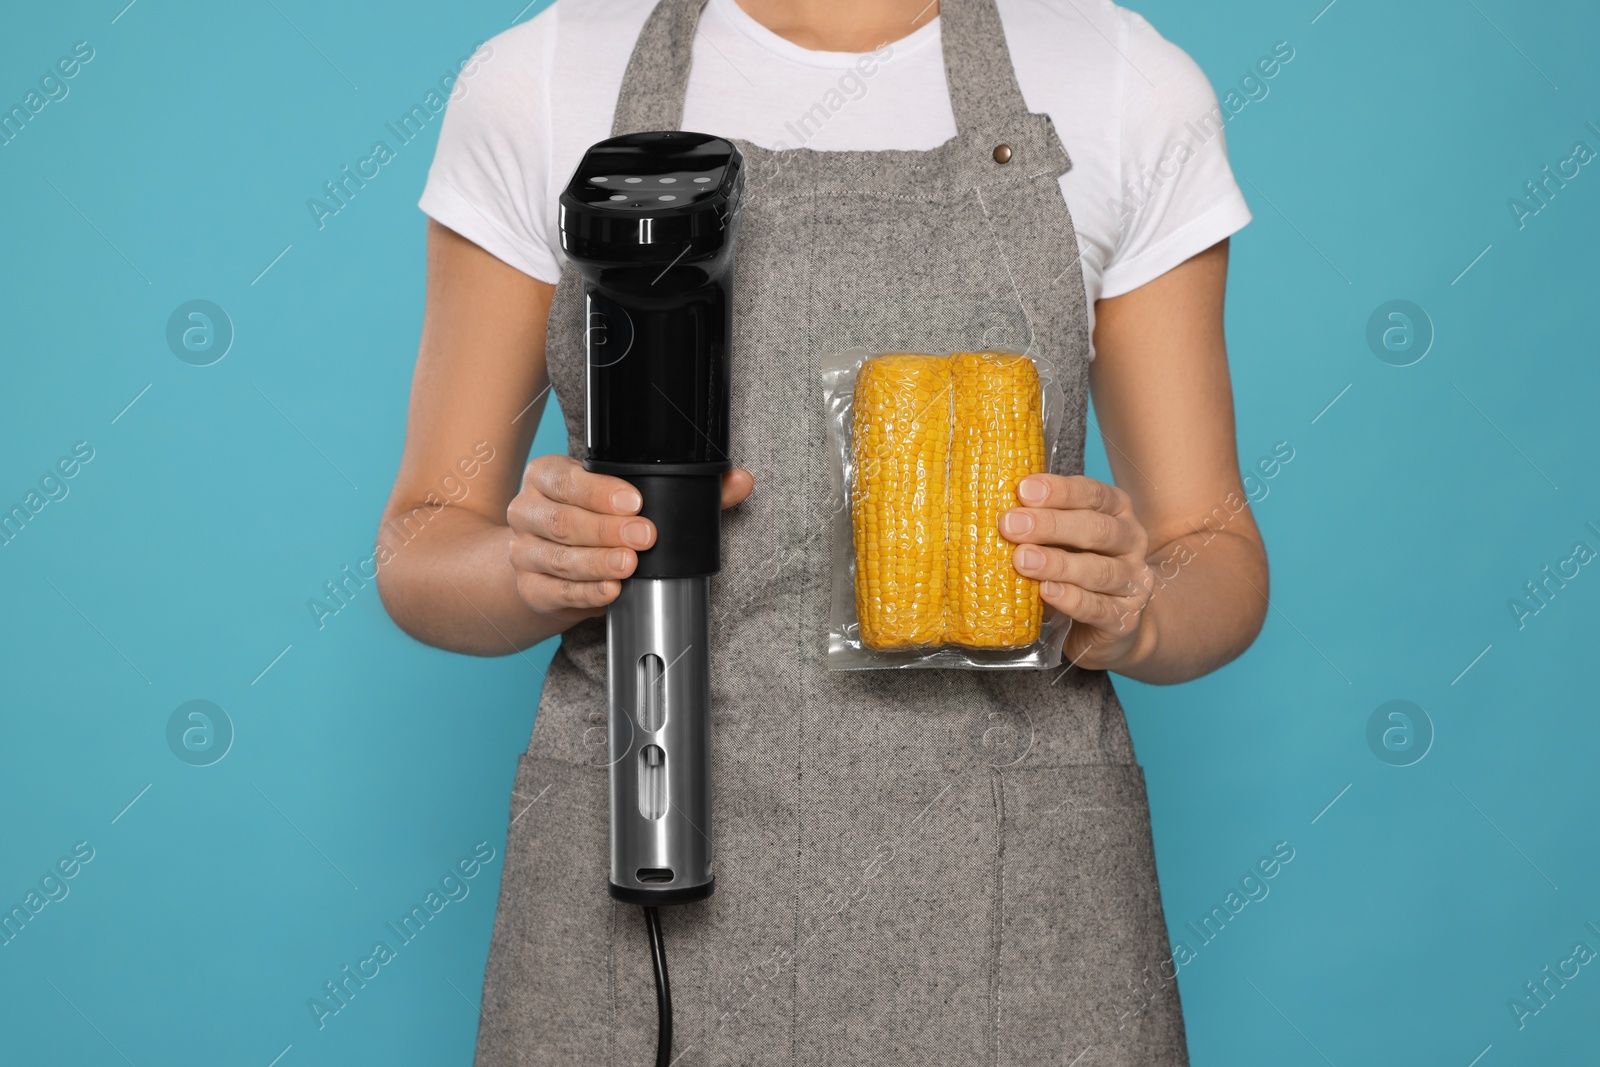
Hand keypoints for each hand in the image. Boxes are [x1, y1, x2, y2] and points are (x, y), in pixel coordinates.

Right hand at [508, 455, 753, 621]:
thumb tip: (739, 480)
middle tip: (645, 536)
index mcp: (547, 477)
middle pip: (562, 520)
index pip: (565, 479)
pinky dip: (586, 594)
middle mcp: (529, 511)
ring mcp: (524, 552)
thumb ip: (686, 487)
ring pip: (558, 558)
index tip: (636, 501)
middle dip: (606, 530)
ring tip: (629, 565)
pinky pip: (556, 592)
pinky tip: (610, 592)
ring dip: (597, 563)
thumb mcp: (631, 498)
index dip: (599, 491)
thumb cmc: (596, 519)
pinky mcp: (531, 588)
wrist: (549, 562)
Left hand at [999, 474, 1155, 670]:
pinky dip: (1071, 599)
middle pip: (1096, 529)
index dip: (1060, 491)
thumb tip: (994, 509)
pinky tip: (1046, 592)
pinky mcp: (1126, 618)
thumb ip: (1039, 523)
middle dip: (1051, 525)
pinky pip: (1099, 608)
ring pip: (1098, 570)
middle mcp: (1131, 541)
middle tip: (1011, 525)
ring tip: (1022, 560)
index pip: (1093, 494)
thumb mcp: (1060, 539)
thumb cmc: (1077, 567)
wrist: (1112, 623)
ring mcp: (1133, 581)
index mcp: (1117, 511)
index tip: (1023, 490)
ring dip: (1057, 564)